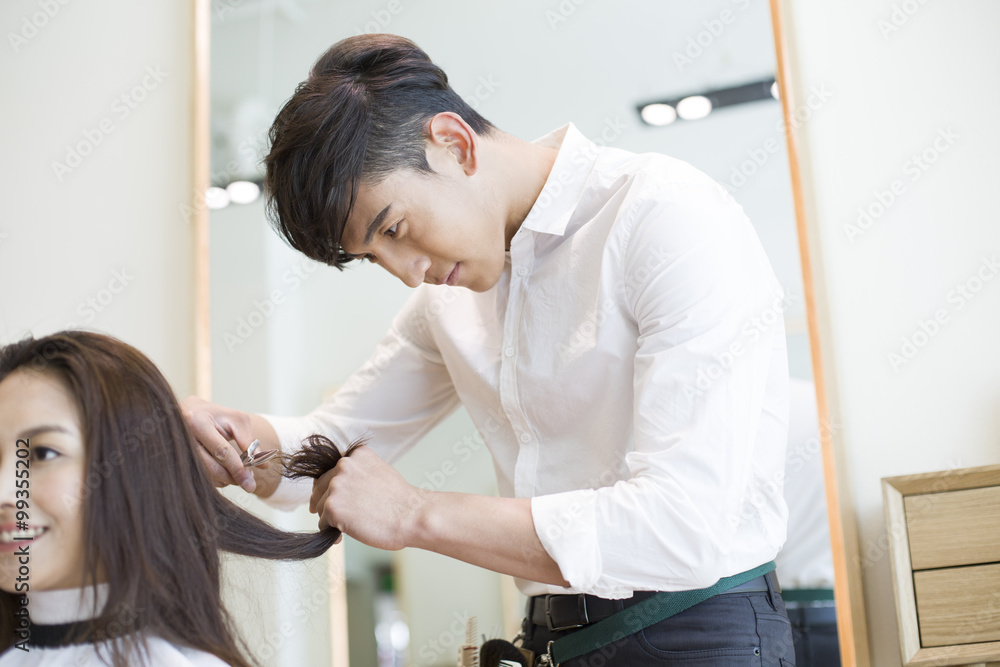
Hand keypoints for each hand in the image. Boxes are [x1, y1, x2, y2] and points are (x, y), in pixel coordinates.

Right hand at [180, 395, 275, 494]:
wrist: (190, 413)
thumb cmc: (216, 416)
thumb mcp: (236, 420)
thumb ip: (249, 440)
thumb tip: (263, 465)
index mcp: (198, 422)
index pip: (221, 451)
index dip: (238, 468)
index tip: (251, 483)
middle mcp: (184, 438)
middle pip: (211, 467)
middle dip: (232, 477)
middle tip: (248, 483)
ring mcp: (178, 452)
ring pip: (204, 475)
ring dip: (225, 480)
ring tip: (238, 474)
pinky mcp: (177, 462)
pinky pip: (199, 477)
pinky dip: (215, 479)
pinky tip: (225, 474)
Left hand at [309, 445, 426, 550]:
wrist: (412, 516)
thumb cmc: (400, 501)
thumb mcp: (378, 473)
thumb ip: (357, 474)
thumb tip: (334, 490)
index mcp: (357, 454)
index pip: (331, 472)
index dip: (333, 489)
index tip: (342, 500)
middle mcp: (344, 465)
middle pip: (320, 488)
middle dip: (329, 503)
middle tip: (348, 515)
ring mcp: (336, 485)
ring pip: (320, 507)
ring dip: (332, 518)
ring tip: (355, 523)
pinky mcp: (332, 506)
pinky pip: (322, 523)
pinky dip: (332, 531)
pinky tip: (350, 531)